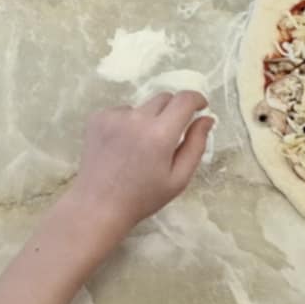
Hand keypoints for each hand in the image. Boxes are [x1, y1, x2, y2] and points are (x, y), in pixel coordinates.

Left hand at [65, 92, 212, 235]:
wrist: (99, 205)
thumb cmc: (143, 197)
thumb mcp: (178, 178)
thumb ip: (196, 145)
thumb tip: (207, 118)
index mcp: (160, 134)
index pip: (184, 100)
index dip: (197, 99)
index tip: (201, 107)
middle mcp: (137, 118)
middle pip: (164, 99)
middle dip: (173, 112)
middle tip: (169, 138)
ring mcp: (114, 116)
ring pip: (143, 106)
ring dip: (149, 119)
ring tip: (141, 148)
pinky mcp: (97, 117)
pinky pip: (123, 112)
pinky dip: (128, 123)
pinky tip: (122, 147)